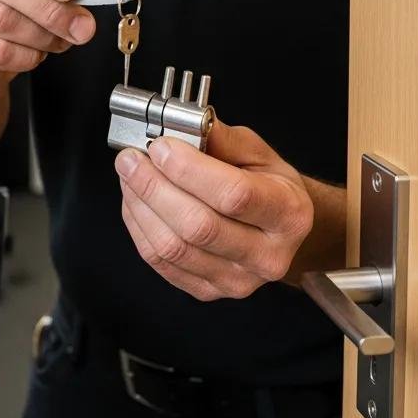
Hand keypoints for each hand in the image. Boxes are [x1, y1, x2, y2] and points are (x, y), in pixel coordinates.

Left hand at [115, 120, 313, 300]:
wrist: (278, 229)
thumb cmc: (266, 185)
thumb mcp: (258, 152)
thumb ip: (222, 139)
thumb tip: (183, 126)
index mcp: (288, 214)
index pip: (234, 195)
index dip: (189, 170)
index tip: (161, 146)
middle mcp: (267, 256)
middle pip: (197, 227)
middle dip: (153, 187)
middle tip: (131, 158)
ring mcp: (236, 280)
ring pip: (172, 247)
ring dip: (139, 205)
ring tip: (129, 175)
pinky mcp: (207, 291)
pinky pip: (159, 261)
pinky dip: (138, 226)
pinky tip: (135, 200)